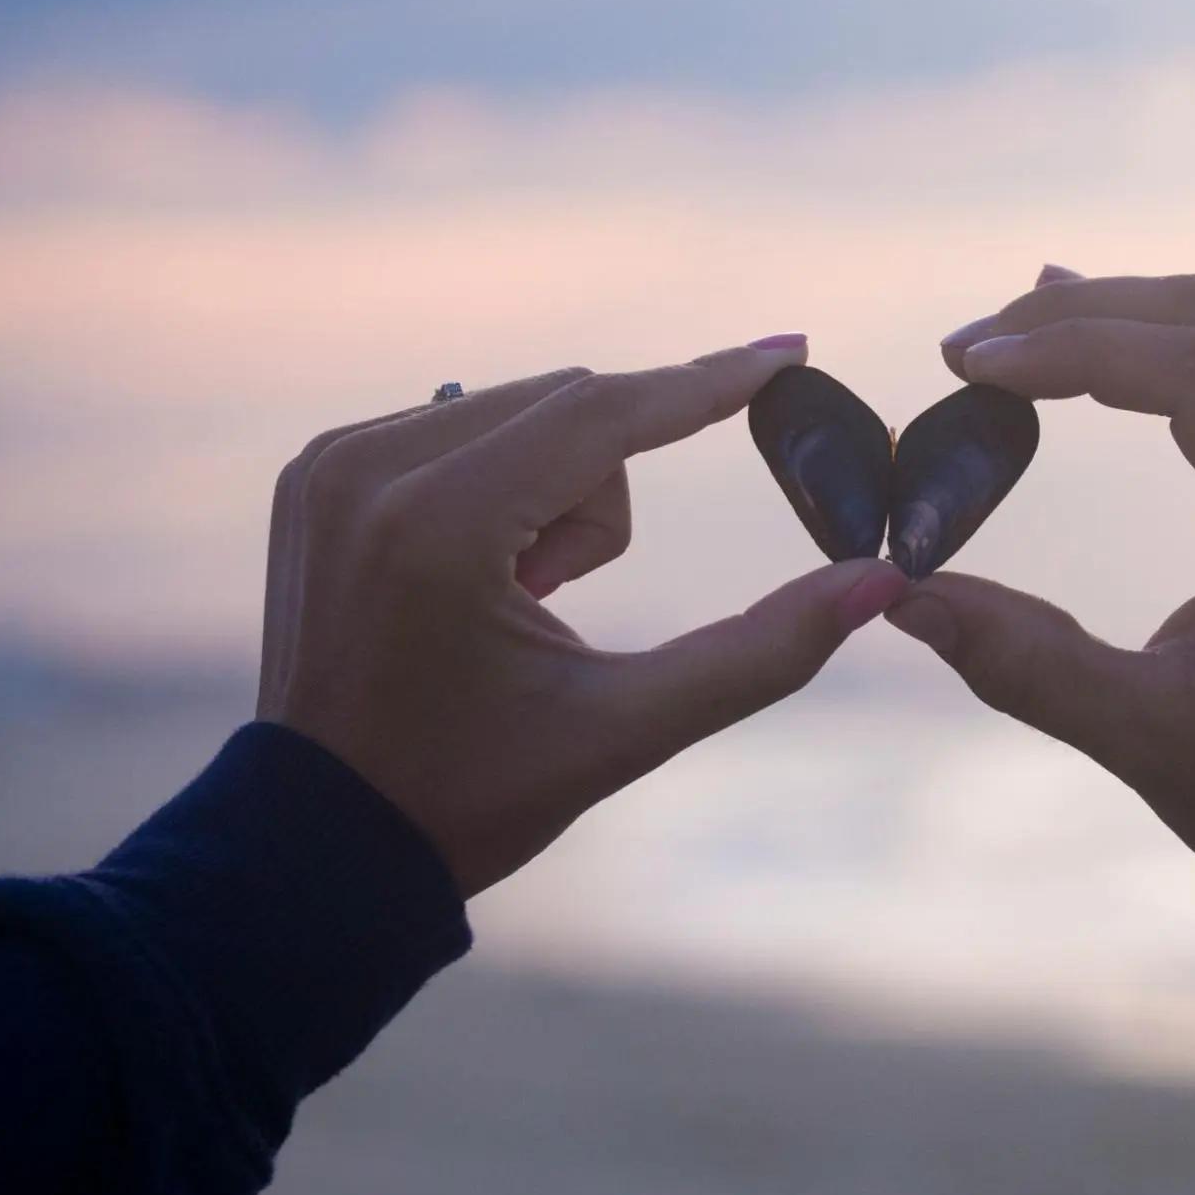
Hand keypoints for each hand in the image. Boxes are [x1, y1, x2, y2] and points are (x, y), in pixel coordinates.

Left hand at [258, 342, 908, 896]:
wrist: (322, 841)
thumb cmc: (472, 796)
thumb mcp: (627, 732)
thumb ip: (762, 652)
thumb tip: (880, 582)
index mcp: (438, 528)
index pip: (603, 413)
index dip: (709, 384)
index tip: (790, 352)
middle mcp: (368, 468)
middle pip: (569, 406)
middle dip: (602, 499)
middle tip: (554, 602)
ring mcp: (329, 464)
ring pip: (520, 410)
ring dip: (553, 492)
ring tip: (510, 603)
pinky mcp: (314, 471)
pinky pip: (460, 426)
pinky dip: (498, 487)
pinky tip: (468, 583)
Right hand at [894, 270, 1194, 938]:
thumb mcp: (1151, 744)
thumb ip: (1025, 663)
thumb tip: (899, 597)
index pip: (1193, 366)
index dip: (1070, 346)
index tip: (968, 366)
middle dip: (1082, 313)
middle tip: (965, 348)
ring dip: (1118, 322)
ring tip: (1007, 339)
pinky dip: (1160, 357)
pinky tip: (1095, 366)